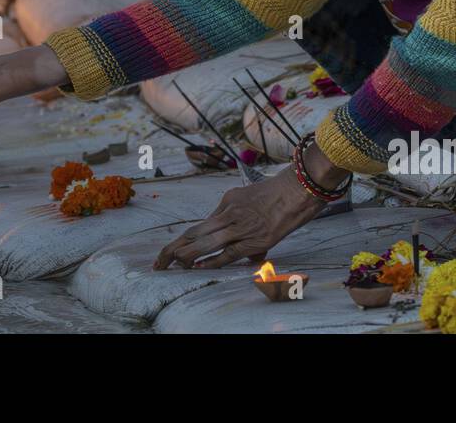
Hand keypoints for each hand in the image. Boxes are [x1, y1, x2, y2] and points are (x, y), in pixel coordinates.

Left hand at [153, 165, 328, 269]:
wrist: (296, 190)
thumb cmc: (274, 193)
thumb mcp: (245, 197)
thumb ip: (232, 215)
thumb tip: (228, 240)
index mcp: (225, 203)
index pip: (197, 227)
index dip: (180, 241)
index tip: (167, 251)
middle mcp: (228, 214)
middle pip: (195, 234)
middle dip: (175, 249)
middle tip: (159, 261)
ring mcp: (241, 227)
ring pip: (207, 243)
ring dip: (187, 255)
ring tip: (172, 265)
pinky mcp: (255, 239)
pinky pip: (229, 253)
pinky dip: (213, 260)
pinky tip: (198, 266)